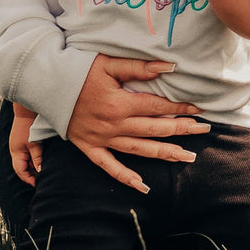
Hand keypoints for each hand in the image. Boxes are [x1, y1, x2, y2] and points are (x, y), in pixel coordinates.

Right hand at [8, 104, 42, 185]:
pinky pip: (26, 154)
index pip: (21, 172)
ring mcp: (18, 145)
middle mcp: (15, 151)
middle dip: (31, 174)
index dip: (29, 179)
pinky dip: (32, 159)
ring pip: (24, 161)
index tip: (38, 183)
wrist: (26, 109)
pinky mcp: (22, 141)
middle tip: (42, 179)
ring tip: (43, 170)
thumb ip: (37, 158)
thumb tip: (40, 171)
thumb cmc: (29, 126)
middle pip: (22, 168)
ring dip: (32, 166)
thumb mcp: (34, 144)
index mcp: (16, 153)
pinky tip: (41, 159)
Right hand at [65, 54, 210, 192]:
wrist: (43, 84)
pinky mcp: (89, 147)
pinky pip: (109, 167)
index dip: (180, 107)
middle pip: (155, 130)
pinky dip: (126, 177)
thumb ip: (138, 66)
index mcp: (119, 103)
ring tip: (188, 156)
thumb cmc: (76, 70)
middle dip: (182, 129)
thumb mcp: (107, 63)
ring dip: (165, 153)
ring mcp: (101, 139)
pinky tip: (143, 186)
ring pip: (139, 150)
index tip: (199, 108)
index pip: (157, 107)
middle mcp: (113, 125)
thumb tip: (169, 67)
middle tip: (205, 130)